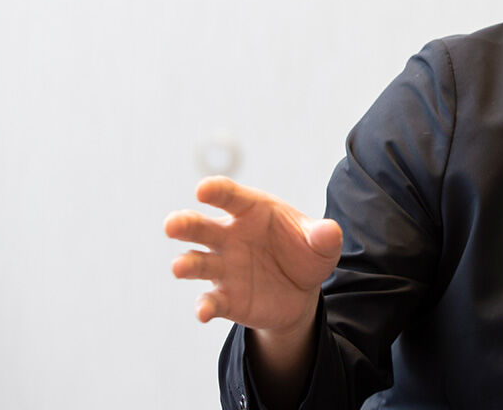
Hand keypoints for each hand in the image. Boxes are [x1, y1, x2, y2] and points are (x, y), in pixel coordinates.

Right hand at [164, 176, 341, 333]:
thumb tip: (330, 231)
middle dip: (184, 224)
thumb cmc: (304, 252)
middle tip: (172, 225)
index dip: (216, 190)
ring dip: (186, 264)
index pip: (229, 196)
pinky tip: (204, 312)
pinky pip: (210, 301)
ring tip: (180, 267)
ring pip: (196, 263)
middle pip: (200, 227)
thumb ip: (323, 235)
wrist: (301, 291)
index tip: (204, 189)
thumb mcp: (320, 243)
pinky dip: (204, 306)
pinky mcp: (225, 298)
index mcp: (250, 211)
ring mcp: (223, 267)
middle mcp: (229, 236)